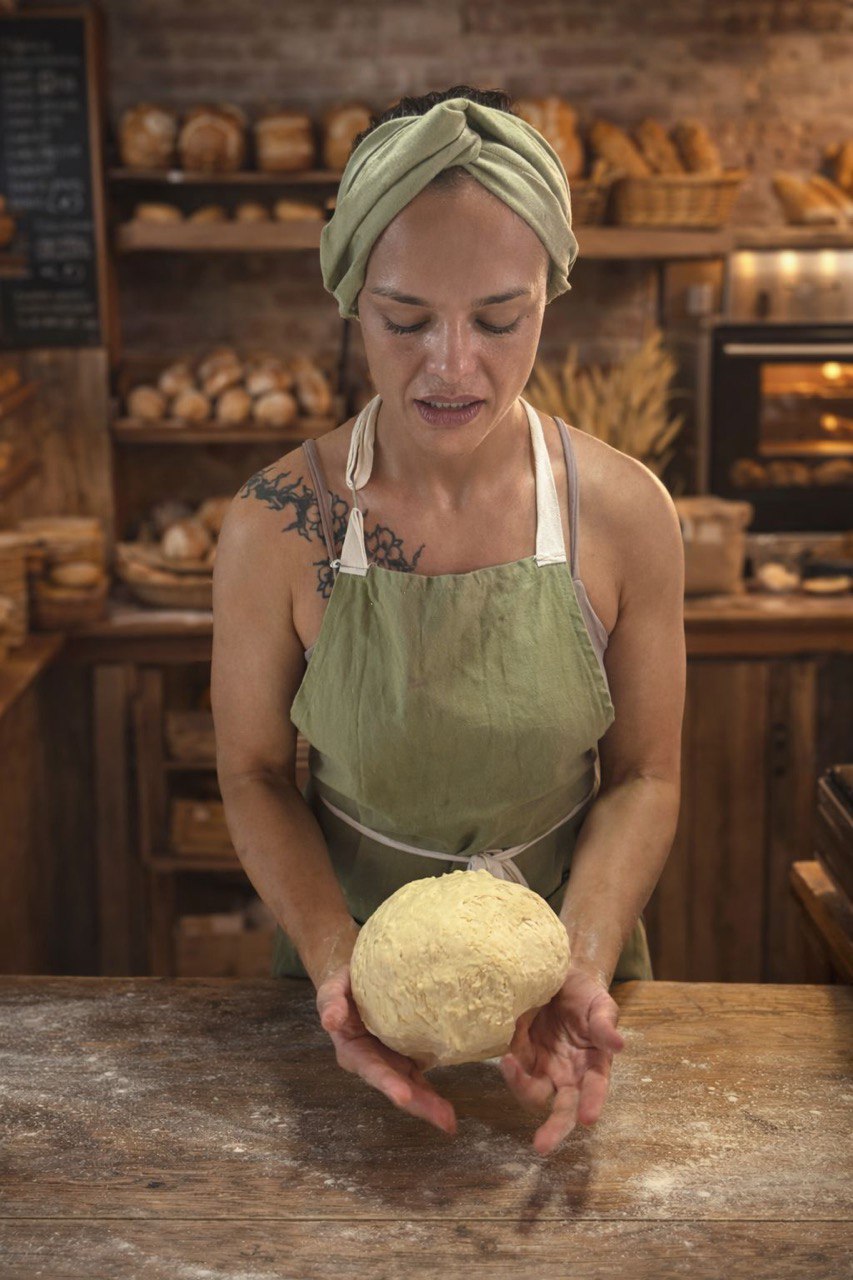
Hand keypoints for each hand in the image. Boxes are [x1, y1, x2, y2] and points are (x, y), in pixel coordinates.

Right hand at [316, 963, 456, 1136]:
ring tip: (449, 1122)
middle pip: (396, 1085)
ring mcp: (392, 1062)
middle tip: (443, 1120)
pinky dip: (432, 1094)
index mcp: (353, 1049)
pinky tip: (447, 1111)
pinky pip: (419, 1076)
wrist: (359, 985)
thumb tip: (330, 1021)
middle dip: (417, 1103)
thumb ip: (331, 1003)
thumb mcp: (333, 989)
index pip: (371, 1068)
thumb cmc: (345, 987)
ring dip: (429, 1105)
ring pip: (411, 1087)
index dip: (386, 1081)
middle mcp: (374, 1062)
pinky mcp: (407, 1057)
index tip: (403, 1096)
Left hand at [499, 966, 624, 1155]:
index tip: (589, 1118)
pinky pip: (513, 1067)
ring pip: (531, 1093)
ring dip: (520, 1085)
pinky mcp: (519, 1055)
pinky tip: (507, 1052)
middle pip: (562, 1110)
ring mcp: (541, 1068)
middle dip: (554, 1130)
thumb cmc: (587, 995)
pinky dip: (509, 1065)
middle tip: (542, 1146)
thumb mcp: (601, 1005)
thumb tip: (620, 1045)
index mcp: (593, 1065)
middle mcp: (567, 1075)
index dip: (592, 1103)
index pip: (595, 1089)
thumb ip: (605, 1026)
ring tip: (509, 1062)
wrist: (559, 976)